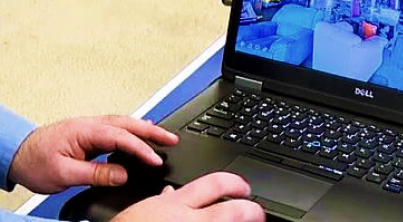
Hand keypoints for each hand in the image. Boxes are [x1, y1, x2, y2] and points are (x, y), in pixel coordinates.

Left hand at [7, 115, 178, 193]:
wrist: (16, 153)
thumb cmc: (35, 161)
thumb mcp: (64, 173)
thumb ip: (95, 173)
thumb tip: (122, 173)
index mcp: (83, 130)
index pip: (119, 137)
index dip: (140, 148)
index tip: (156, 160)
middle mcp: (87, 124)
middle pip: (125, 123)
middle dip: (150, 130)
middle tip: (172, 139)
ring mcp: (87, 127)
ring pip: (121, 124)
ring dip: (143, 129)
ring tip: (163, 137)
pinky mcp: (86, 134)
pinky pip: (114, 129)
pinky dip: (130, 131)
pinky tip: (138, 136)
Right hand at [114, 173, 264, 221]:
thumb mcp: (144, 211)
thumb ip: (160, 201)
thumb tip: (168, 193)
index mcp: (176, 203)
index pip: (213, 184)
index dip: (234, 183)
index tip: (244, 187)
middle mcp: (190, 221)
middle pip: (232, 210)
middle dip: (251, 209)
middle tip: (258, 211)